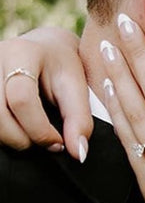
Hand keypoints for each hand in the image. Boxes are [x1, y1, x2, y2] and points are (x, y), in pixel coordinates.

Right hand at [0, 27, 92, 159]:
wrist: (43, 49)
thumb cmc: (61, 68)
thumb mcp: (77, 88)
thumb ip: (79, 120)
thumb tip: (78, 153)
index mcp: (22, 53)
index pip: (21, 99)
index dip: (40, 130)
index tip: (58, 143)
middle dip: (22, 139)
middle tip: (44, 143)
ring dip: (8, 139)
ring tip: (30, 136)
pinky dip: (1, 132)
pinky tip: (16, 129)